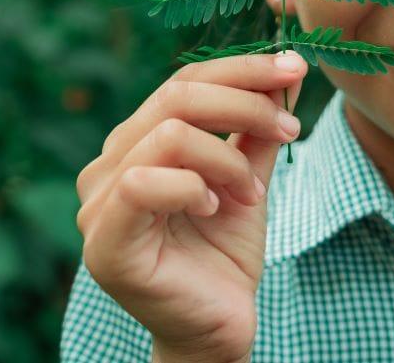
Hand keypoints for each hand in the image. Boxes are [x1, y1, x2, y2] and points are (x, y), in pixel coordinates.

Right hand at [75, 51, 306, 362]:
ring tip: (253, 193)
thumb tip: (287, 71)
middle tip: (291, 129)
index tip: (296, 68)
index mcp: (136, 143)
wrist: (219, 325)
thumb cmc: (224, 253)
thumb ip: (256, 129)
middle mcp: (107, 166)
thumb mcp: (248, 177)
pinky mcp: (104, 242)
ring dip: (227, 159)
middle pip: (176, 96)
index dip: (241, 68)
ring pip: (167, 135)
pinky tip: (215, 209)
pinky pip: (142, 184)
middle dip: (245, 103)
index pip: (184, 81)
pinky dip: (192, 187)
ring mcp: (98, 204)